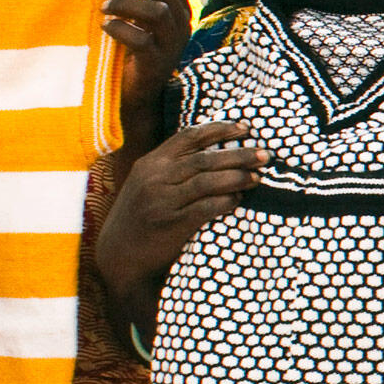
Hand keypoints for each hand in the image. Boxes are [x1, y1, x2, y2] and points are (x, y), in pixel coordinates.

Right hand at [97, 119, 264, 299]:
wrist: (118, 255)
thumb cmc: (142, 216)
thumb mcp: (147, 183)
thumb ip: (172, 167)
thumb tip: (217, 150)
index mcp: (150, 163)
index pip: (188, 137)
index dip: (219, 129)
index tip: (245, 128)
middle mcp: (154, 178)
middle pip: (204, 159)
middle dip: (238, 155)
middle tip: (265, 155)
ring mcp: (161, 201)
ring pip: (206, 181)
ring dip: (236, 177)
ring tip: (257, 177)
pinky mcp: (169, 224)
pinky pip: (204, 208)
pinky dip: (225, 202)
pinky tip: (238, 200)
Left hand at [101, 0, 190, 133]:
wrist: (133, 93)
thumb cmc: (128, 47)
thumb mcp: (136, 15)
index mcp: (180, 7)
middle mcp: (182, 24)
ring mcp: (173, 45)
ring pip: (158, 10)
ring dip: (124, 3)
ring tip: (102, 7)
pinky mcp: (157, 64)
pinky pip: (142, 40)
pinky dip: (120, 29)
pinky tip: (105, 27)